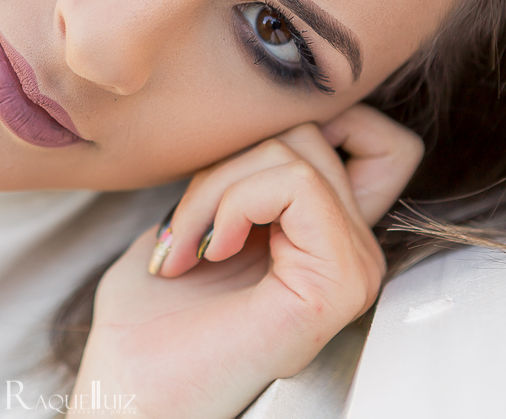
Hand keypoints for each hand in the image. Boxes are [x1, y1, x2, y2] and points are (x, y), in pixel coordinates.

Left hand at [67, 104, 422, 418]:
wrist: (130, 389)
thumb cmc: (149, 317)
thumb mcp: (196, 217)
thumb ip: (242, 169)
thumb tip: (259, 116)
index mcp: (324, 236)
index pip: (375, 137)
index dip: (314, 122)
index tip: (233, 168)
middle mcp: (353, 252)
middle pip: (316, 130)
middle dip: (229, 158)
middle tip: (187, 224)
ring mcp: (354, 269)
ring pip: (300, 151)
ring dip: (216, 186)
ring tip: (187, 245)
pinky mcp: (340, 284)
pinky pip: (298, 185)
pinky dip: (234, 201)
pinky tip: (210, 252)